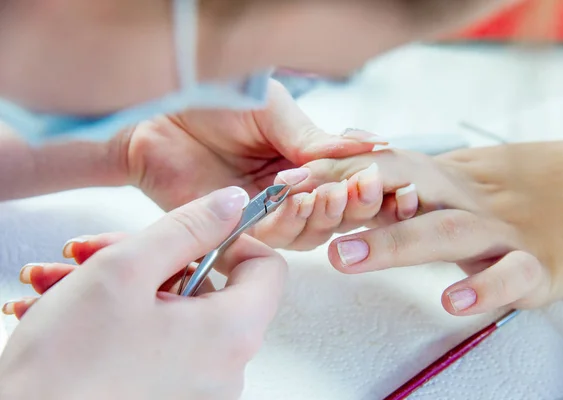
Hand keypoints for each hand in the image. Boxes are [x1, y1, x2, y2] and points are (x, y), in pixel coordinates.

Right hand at [0, 187, 286, 399]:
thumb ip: (188, 227)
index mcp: (231, 333)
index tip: (192, 230)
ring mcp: (197, 388)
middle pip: (206, 287)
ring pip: (171, 312)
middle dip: (148, 260)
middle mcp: (224, 368)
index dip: (230, 239)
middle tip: (97, 252)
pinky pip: (158, 343)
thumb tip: (231, 203)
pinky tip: (66, 312)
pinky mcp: (168, 398)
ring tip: (61, 283)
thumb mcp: (126, 270)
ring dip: (120, 288)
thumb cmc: (67, 368)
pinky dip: (120, 321)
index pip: (267, 268)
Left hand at [111, 80, 384, 249]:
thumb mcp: (273, 111)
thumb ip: (314, 139)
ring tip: (328, 194)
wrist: (159, 114)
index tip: (374, 175)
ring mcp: (262, 215)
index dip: (361, 186)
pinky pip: (271, 240)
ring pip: (306, 235)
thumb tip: (371, 148)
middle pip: (330, 218)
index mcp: (301, 164)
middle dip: (348, 206)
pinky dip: (288, 223)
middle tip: (355, 189)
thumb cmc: (215, 103)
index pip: (342, 186)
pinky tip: (296, 202)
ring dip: (321, 217)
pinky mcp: (234, 232)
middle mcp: (286, 195)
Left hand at [293, 139, 562, 315]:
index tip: (286, 184)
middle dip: (352, 199)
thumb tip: (346, 158)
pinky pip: (510, 275)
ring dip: (394, 243)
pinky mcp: (534, 264)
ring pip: (445, 231)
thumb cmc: (500, 198)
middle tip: (303, 210)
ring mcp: (499, 231)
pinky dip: (483, 286)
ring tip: (348, 256)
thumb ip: (399, 175)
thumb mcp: (449, 180)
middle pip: (406, 191)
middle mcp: (464, 198)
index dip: (332, 173)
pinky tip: (452, 298)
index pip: (381, 167)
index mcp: (441, 178)